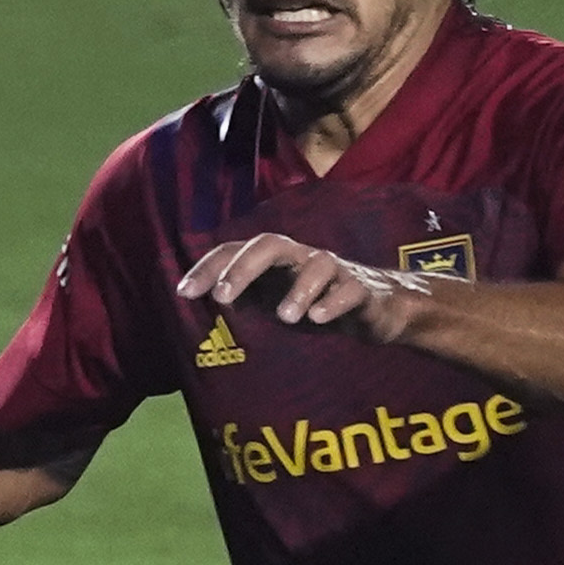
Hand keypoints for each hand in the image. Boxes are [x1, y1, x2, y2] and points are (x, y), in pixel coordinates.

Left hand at [178, 231, 467, 346]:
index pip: (235, 251)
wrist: (379, 308)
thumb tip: (195, 315)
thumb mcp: (274, 301)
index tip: (184, 293)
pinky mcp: (362, 290)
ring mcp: (334, 271)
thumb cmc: (316, 304)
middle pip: (271, 245)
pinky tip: (318, 319)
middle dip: (243, 268)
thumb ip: (243, 301)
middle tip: (221, 297)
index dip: (208, 267)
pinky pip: (349, 290)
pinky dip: (333, 302)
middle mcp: (301, 257)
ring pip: (317, 265)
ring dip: (298, 289)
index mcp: (275, 261)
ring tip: (284, 317)